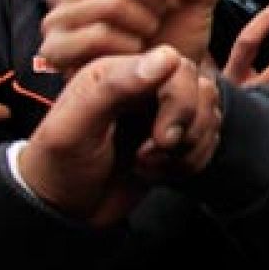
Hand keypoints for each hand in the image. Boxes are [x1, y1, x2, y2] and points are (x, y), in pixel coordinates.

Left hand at [20, 46, 218, 226]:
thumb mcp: (74, 128)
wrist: (62, 211)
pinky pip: (210, 141)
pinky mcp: (174, 140)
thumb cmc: (58, 167)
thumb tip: (166, 57)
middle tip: (150, 155)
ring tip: (147, 164)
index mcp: (119, 73)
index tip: (161, 139)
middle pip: (201, 90)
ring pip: (210, 115)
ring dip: (188, 149)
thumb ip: (113, 87)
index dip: (181, 103)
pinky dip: (190, 162)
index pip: (178, 69)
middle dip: (187, 129)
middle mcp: (145, 88)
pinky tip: (156, 172)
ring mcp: (161, 114)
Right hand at [42, 0, 218, 71]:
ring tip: (144, 41)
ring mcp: (56, 17)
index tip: (165, 1)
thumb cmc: (176, 38)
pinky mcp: (54, 48)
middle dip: (157, 6)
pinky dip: (128, 47)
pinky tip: (131, 57)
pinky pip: (98, 34)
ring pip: (113, 1)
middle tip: (155, 27)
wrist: (167, 87)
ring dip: (144, 27)